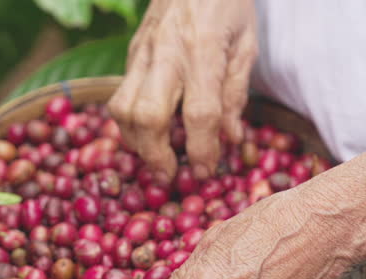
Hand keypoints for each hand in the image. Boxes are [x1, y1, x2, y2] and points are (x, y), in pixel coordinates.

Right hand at [107, 0, 257, 183]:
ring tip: (155, 158)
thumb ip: (236, 91)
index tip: (207, 171)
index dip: (203, 149)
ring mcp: (143, 51)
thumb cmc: (227, 4)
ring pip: (122, 107)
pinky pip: (119, 94)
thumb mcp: (247, 44)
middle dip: (157, 155)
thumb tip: (230, 138)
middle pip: (148, 116)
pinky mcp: (131, 52)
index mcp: (204, 50)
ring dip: (136, 142)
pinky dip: (129, 122)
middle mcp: (167, 53)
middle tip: (170, 175)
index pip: (200, 113)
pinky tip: (145, 133)